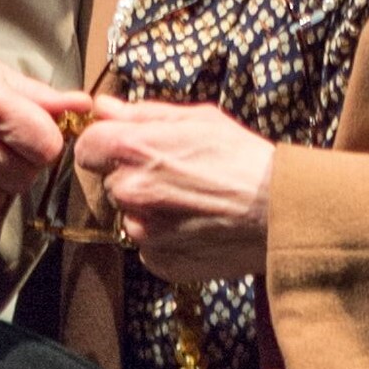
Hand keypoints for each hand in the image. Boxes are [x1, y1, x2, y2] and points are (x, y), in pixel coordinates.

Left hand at [74, 96, 272, 284]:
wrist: (281, 211)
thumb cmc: (244, 159)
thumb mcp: (197, 120)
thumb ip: (143, 113)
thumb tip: (104, 107)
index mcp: (134, 149)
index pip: (87, 148)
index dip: (105, 146)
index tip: (125, 149)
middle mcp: (130, 191)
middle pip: (110, 182)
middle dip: (133, 178)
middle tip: (176, 176)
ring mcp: (142, 231)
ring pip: (130, 216)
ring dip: (149, 210)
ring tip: (191, 203)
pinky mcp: (158, 261)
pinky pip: (147, 246)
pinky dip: (164, 238)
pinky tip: (195, 226)